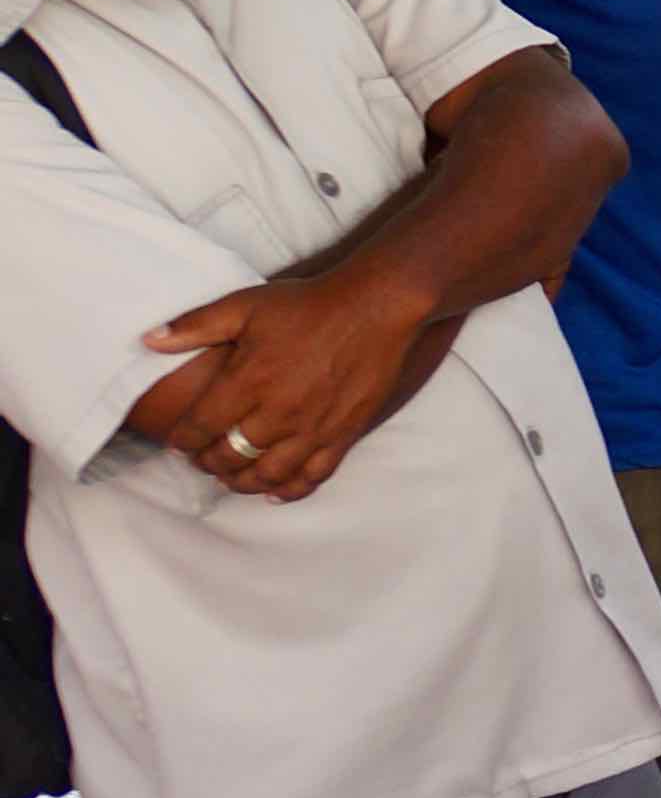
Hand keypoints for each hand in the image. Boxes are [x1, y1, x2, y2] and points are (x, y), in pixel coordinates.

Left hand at [143, 272, 437, 500]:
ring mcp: (313, 428)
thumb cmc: (307, 305)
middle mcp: (278, 412)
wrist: (375, 309)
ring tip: (231, 479)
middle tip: (201, 460)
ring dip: (243, 482)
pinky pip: (313, 475)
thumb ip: (194, 325)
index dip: (183, 440)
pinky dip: (290, 490)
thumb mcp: (244, 305)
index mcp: (248, 381)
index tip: (177, 442)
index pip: (201, 426)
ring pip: (269, 474)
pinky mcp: (343, 434)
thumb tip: (148, 340)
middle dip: (208, 463)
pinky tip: (275, 492)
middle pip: (231, 455)